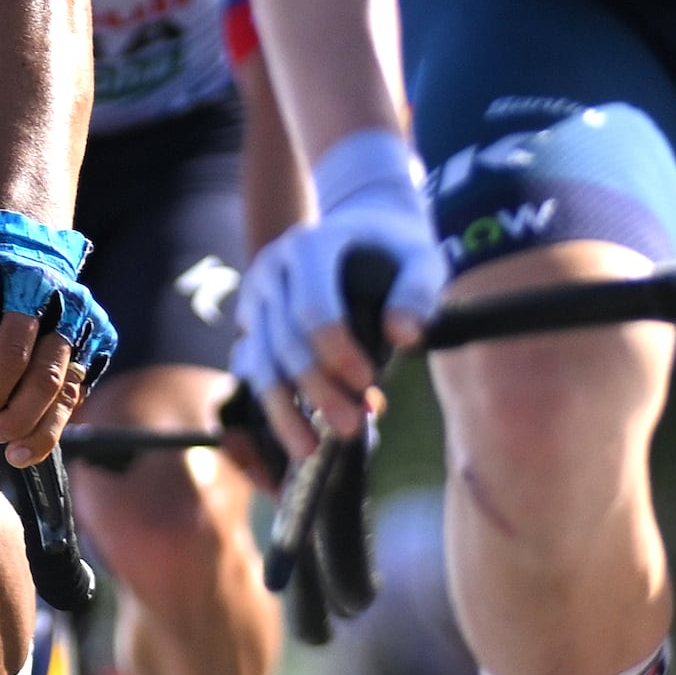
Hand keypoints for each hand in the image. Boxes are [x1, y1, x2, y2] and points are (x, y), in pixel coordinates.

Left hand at [0, 211, 112, 458]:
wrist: (31, 255)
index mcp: (29, 286)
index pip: (16, 344)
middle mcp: (67, 307)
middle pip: (47, 376)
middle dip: (19, 414)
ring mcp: (87, 329)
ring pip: (69, 391)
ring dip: (42, 429)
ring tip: (14, 453)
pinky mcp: (98, 347)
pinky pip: (80, 394)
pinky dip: (58, 422)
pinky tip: (34, 441)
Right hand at [236, 130, 438, 450]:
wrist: (363, 224)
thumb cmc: (399, 246)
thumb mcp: (424, 257)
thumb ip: (420, 291)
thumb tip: (404, 338)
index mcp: (310, 245)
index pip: (312, 305)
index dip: (336, 350)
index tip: (368, 381)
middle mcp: (273, 267)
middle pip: (283, 340)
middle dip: (314, 390)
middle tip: (350, 428)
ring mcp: (257, 294)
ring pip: (257, 361)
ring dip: (282, 410)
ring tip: (308, 450)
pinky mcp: (252, 319)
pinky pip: (251, 368)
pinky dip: (270, 404)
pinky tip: (291, 436)